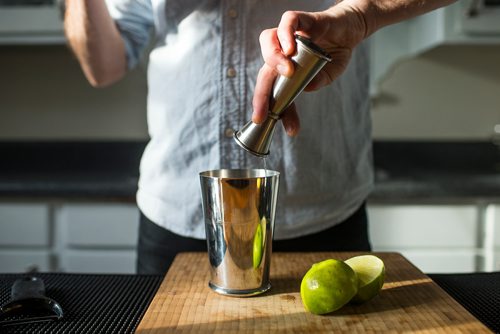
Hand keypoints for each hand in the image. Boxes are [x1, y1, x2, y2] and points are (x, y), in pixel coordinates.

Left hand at [252, 4, 368, 135]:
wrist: (350, 31)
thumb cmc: (335, 53)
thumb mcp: (327, 76)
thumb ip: (316, 82)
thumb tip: (305, 88)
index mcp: (283, 69)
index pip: (271, 88)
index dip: (267, 105)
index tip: (262, 121)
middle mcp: (282, 52)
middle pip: (264, 70)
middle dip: (261, 93)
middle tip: (264, 111)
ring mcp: (289, 35)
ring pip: (268, 41)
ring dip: (273, 58)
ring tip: (286, 72)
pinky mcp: (300, 20)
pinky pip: (287, 21)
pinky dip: (285, 34)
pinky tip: (290, 49)